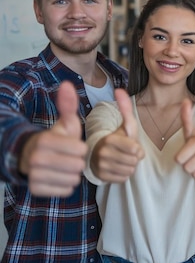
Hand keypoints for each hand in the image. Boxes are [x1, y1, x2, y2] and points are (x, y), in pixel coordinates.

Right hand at [19, 81, 87, 196]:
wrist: (34, 157)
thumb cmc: (57, 139)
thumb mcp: (65, 123)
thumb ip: (68, 105)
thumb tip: (67, 84)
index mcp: (45, 140)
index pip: (81, 150)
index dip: (81, 149)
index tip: (73, 146)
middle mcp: (36, 158)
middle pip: (77, 166)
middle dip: (77, 162)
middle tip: (69, 158)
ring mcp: (34, 175)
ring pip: (72, 180)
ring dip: (73, 174)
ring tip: (64, 166)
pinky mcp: (36, 189)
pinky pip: (65, 190)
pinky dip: (65, 185)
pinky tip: (59, 176)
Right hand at [91, 89, 143, 182]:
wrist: (100, 153)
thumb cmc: (117, 138)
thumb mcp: (124, 124)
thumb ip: (125, 108)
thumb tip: (119, 90)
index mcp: (109, 139)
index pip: (135, 150)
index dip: (137, 149)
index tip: (131, 145)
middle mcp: (102, 153)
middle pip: (134, 161)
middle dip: (134, 158)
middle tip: (126, 153)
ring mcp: (100, 166)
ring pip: (130, 171)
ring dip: (130, 166)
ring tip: (122, 159)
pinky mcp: (101, 177)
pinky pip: (123, 179)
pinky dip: (124, 174)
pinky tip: (117, 167)